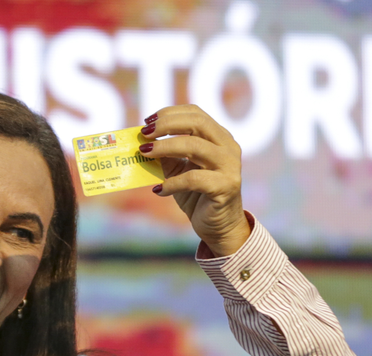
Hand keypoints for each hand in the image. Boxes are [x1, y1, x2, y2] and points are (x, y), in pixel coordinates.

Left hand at [140, 105, 251, 256]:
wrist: (218, 227)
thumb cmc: (197, 195)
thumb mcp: (178, 171)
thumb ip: (166, 155)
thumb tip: (142, 142)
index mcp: (219, 137)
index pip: (195, 113)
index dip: (169, 113)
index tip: (147, 121)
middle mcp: (228, 147)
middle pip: (197, 123)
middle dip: (166, 124)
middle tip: (144, 134)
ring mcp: (230, 166)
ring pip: (194, 146)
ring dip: (165, 148)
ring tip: (145, 154)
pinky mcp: (226, 186)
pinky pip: (193, 179)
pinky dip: (172, 183)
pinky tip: (158, 189)